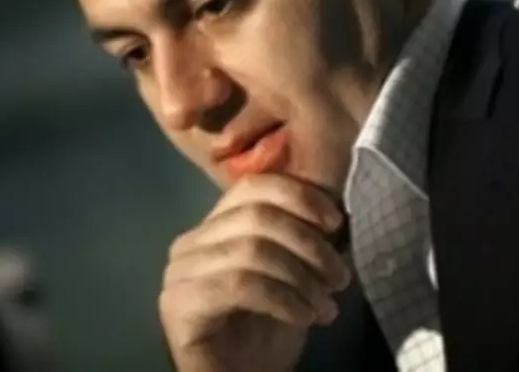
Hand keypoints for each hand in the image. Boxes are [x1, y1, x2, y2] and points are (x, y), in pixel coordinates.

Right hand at [159, 174, 351, 371]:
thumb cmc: (267, 333)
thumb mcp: (293, 275)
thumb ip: (301, 239)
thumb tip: (334, 206)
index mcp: (212, 227)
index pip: (253, 186)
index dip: (298, 196)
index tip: (335, 222)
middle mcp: (188, 244)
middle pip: (256, 216)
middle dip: (309, 244)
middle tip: (340, 278)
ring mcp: (179, 274)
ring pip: (251, 250)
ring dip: (301, 278)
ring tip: (326, 307)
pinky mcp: (179, 305)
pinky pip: (241, 285)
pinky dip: (283, 299)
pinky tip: (304, 317)